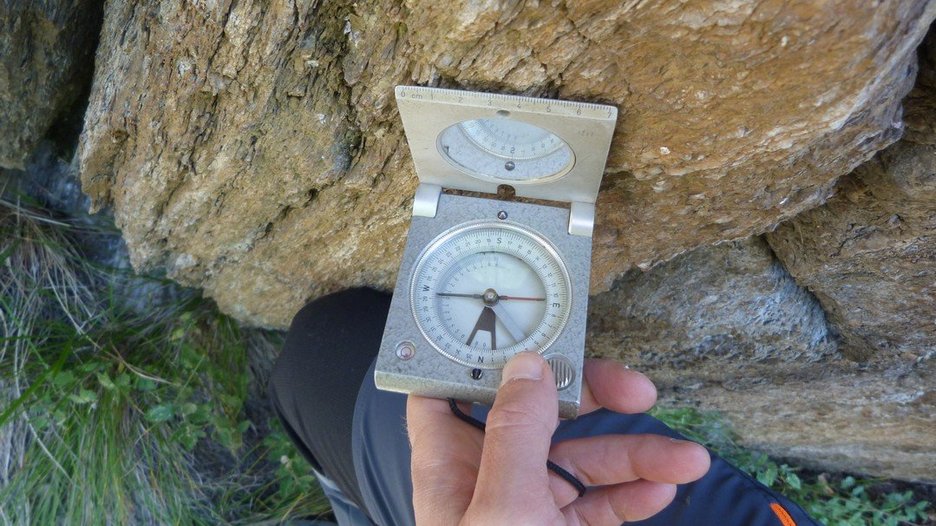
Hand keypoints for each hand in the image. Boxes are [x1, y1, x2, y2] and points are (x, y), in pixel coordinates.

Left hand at [407, 352, 710, 524]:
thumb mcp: (502, 510)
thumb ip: (515, 434)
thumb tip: (528, 366)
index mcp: (451, 464)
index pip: (452, 390)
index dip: (482, 354)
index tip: (532, 326)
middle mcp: (487, 478)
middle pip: (538, 415)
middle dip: (591, 401)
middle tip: (639, 390)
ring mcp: (526, 509)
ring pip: (580, 462)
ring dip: (633, 456)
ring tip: (686, 462)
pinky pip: (597, 506)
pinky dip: (630, 496)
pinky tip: (662, 491)